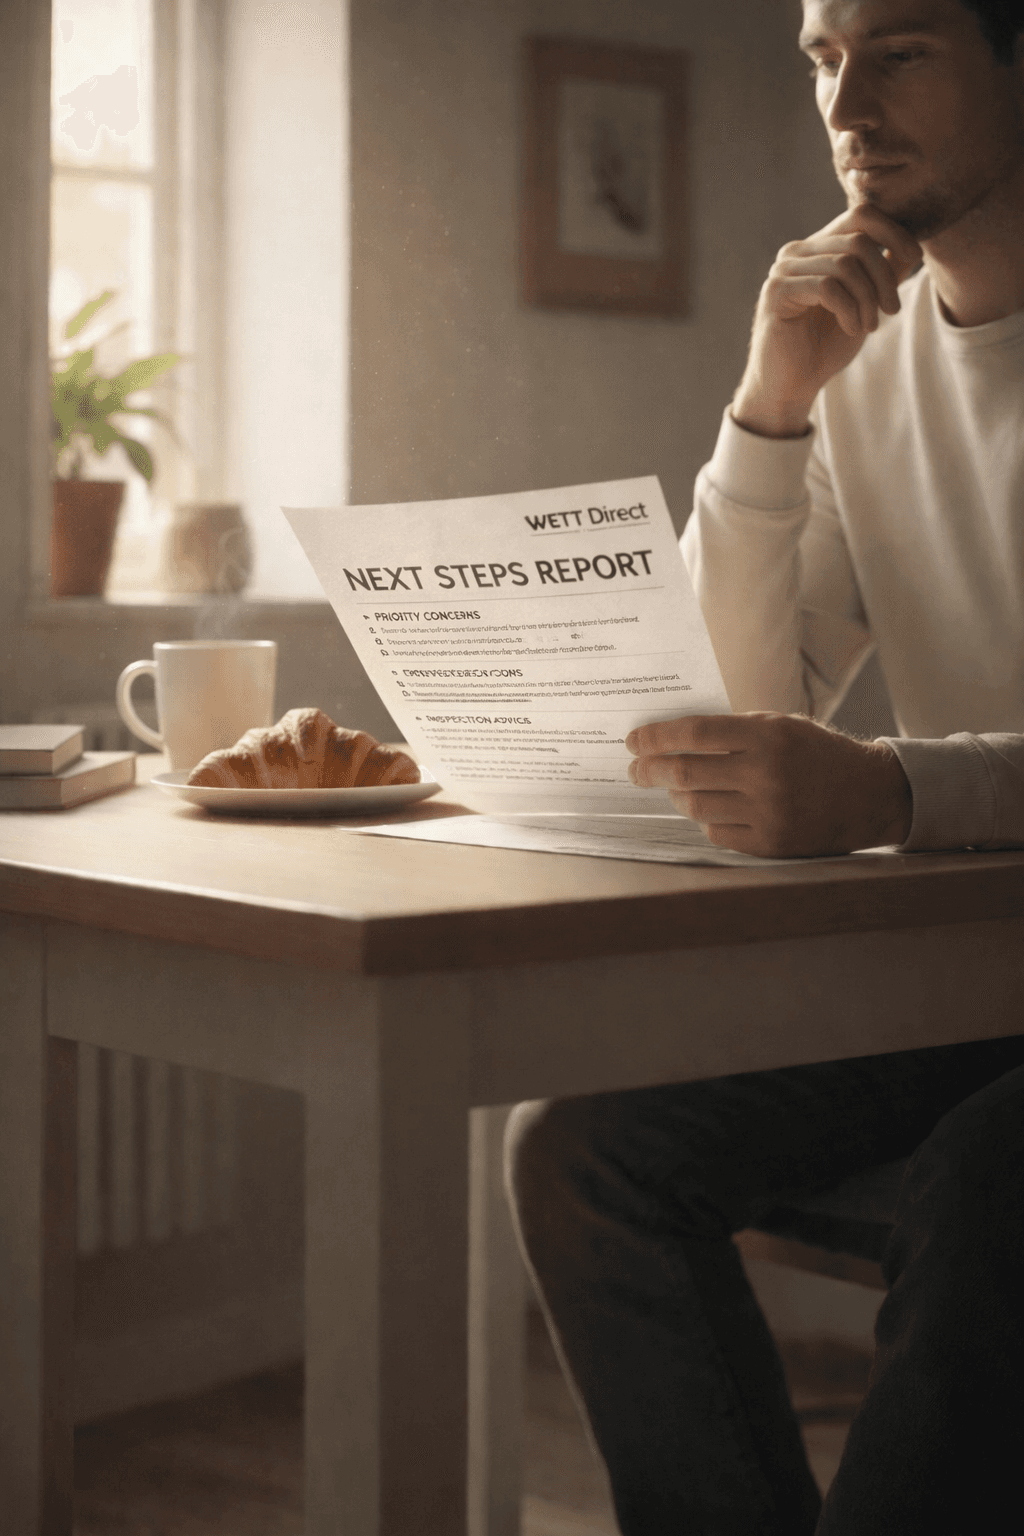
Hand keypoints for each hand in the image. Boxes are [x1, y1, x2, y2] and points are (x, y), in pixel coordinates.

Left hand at [625, 712, 912, 857]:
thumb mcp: (781, 726)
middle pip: (685, 773)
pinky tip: (706, 808)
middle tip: (635, 770)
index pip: (694, 734)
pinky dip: (705, 819)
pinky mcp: (770, 844)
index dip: (656, 737)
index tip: (634, 740)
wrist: (869, 795)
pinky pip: (717, 833)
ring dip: (676, 795)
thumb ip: (733, 731)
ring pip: (695, 806)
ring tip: (672, 787)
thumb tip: (673, 739)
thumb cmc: (817, 754)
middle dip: (649, 770)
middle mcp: (766, 775)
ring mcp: (767, 813)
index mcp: (768, 737)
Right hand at [732, 206, 922, 437]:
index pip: (860, 215)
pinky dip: (849, 310)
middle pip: (858, 240)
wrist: (790, 386)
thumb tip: (910, 247)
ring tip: (870, 326)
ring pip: (845, 264)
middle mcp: (798, 251)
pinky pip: (828, 287)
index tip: (915, 258)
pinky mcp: (776, 293)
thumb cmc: (823, 347)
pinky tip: (852, 329)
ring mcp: (784, 270)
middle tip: (892, 310)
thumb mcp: (865, 305)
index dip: (894, 231)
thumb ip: (882, 274)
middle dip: (885, 276)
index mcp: (818, 248)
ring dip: (868, 298)